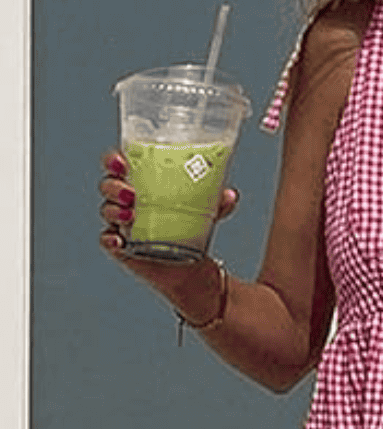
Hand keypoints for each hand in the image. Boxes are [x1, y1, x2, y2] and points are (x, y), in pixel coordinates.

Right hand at [98, 150, 239, 287]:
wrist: (193, 268)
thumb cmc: (193, 230)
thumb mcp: (206, 212)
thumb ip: (216, 201)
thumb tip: (230, 195)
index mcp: (141, 183)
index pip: (118, 165)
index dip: (113, 160)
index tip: (121, 161)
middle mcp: (127, 202)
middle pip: (108, 186)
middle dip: (114, 186)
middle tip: (131, 194)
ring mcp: (122, 225)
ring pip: (106, 210)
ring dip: (114, 210)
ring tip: (131, 214)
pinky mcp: (122, 248)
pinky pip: (107, 241)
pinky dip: (110, 239)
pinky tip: (119, 240)